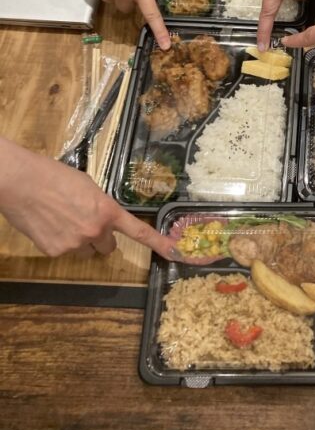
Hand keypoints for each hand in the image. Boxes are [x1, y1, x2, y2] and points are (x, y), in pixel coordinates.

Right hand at [0, 138, 178, 259]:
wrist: (22, 182)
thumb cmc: (54, 176)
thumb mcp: (88, 186)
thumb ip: (101, 205)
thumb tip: (102, 218)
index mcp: (107, 210)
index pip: (139, 232)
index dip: (159, 244)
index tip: (176, 253)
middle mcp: (95, 231)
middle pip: (108, 247)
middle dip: (101, 238)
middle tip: (85, 221)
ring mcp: (74, 244)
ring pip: (86, 251)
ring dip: (80, 241)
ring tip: (62, 219)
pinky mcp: (55, 252)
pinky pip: (65, 252)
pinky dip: (60, 242)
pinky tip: (48, 224)